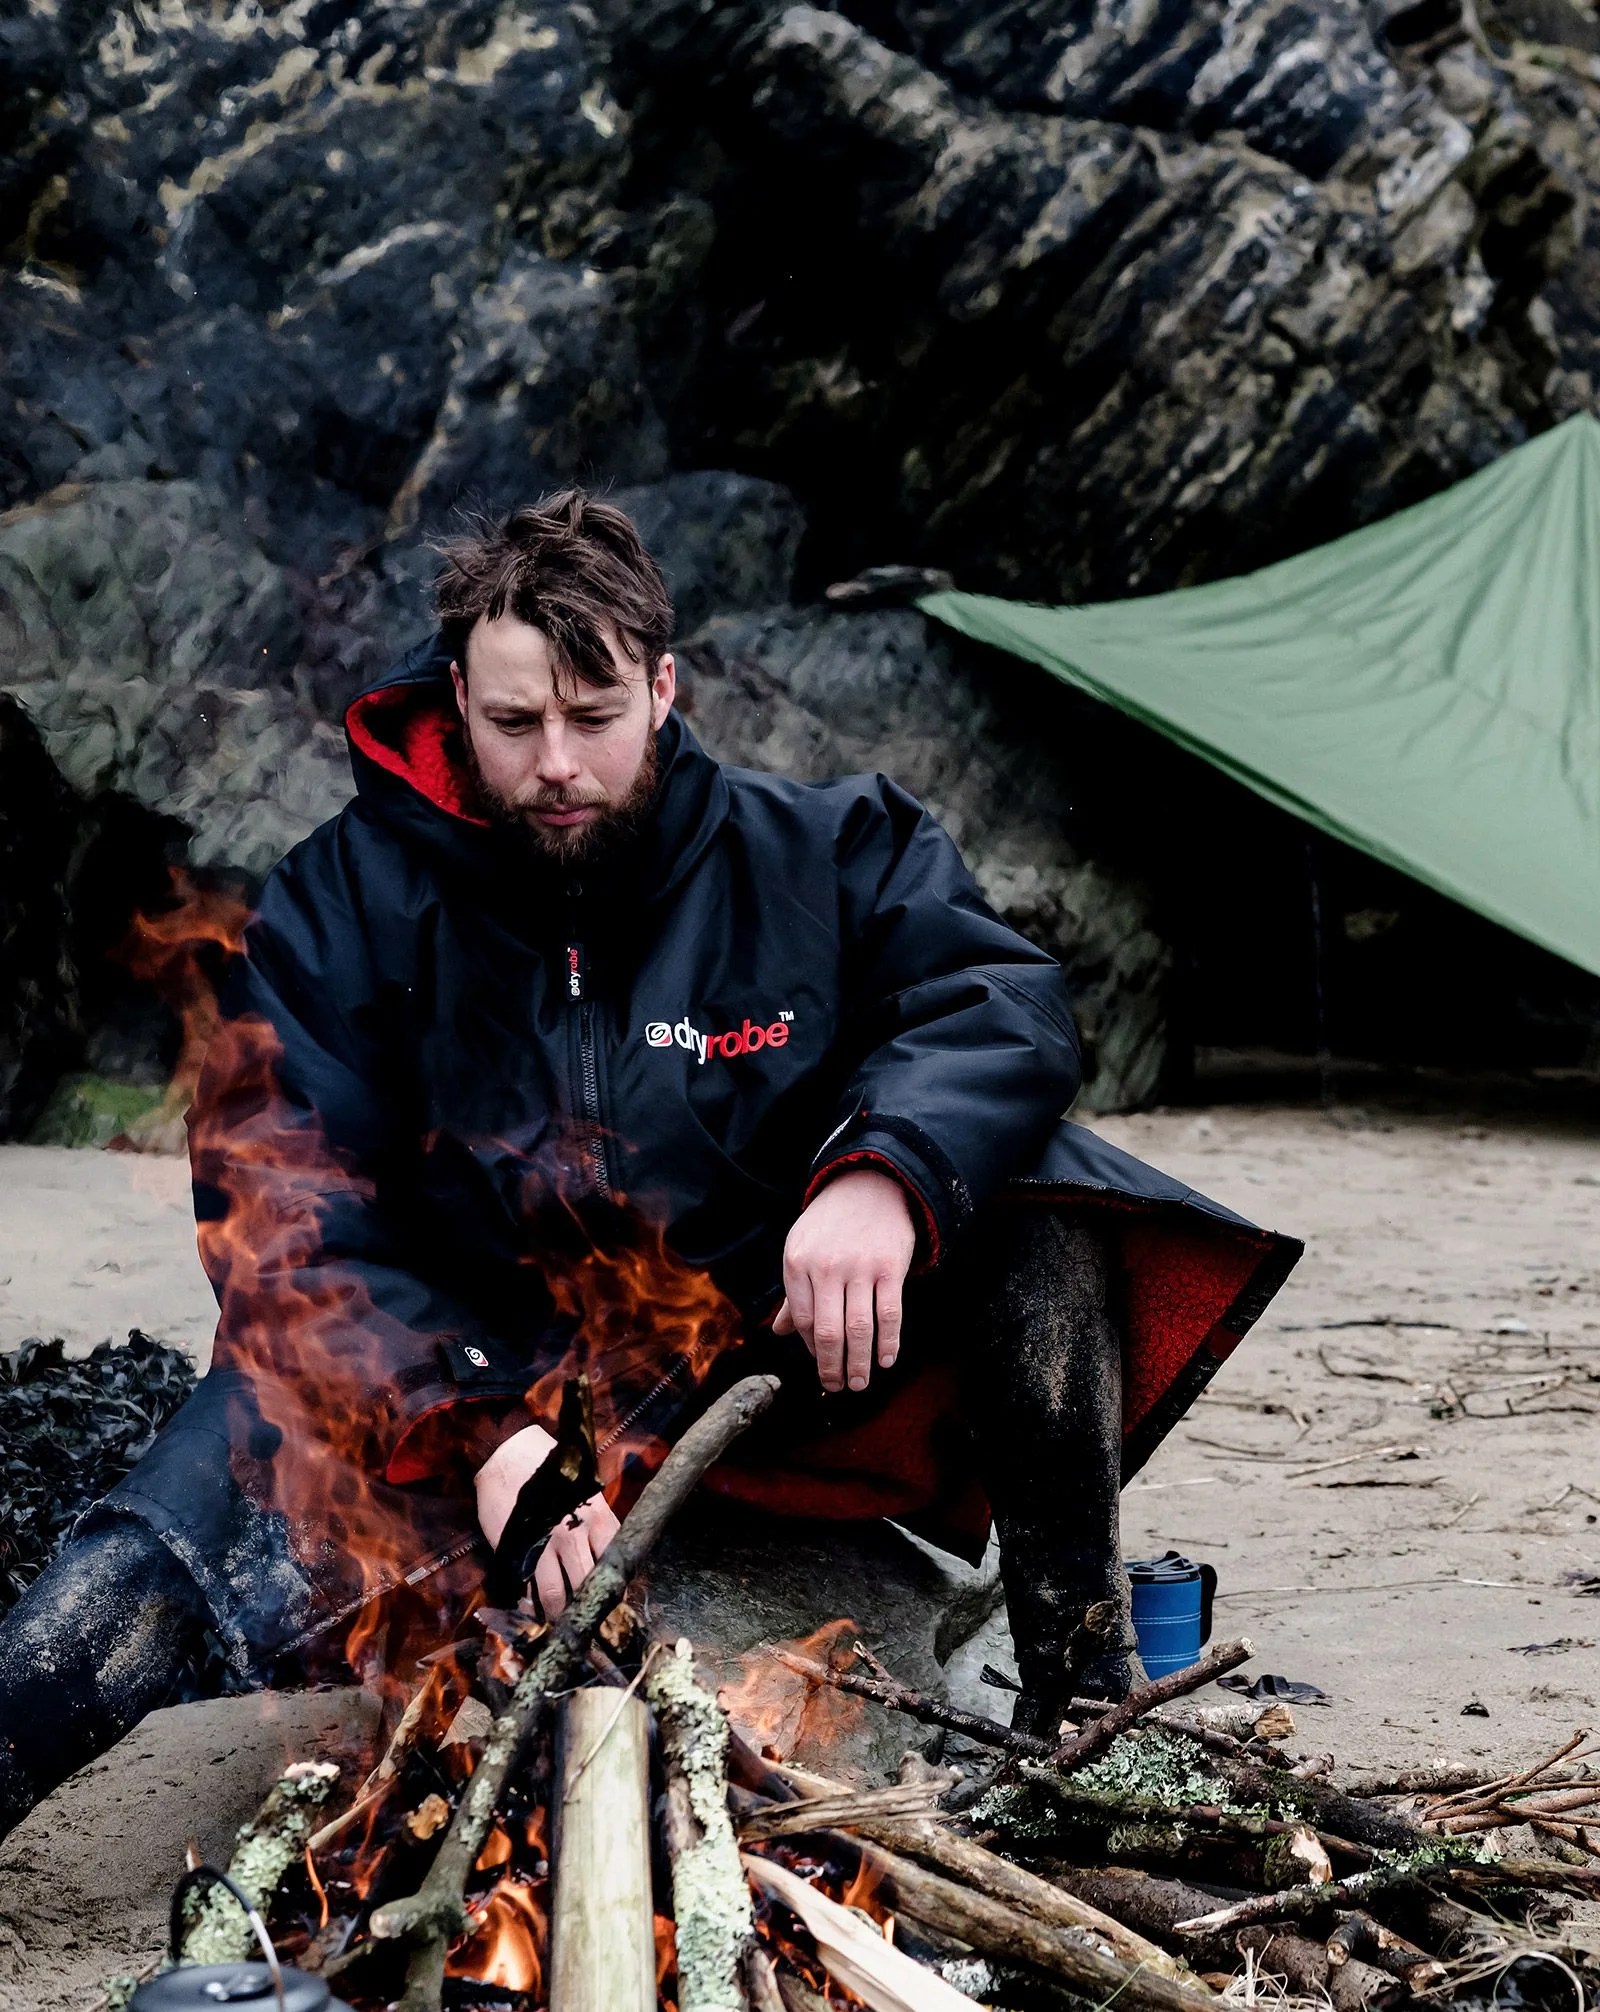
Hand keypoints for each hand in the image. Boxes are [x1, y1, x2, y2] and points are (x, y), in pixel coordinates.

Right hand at [474, 1423, 621, 1619]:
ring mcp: (547, 1546)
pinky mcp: (519, 1552)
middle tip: (586, 1622)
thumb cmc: (549, 1468)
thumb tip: (607, 1553)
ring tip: (559, 1624)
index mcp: (599, 1517)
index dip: (614, 1587)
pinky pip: (529, 1589)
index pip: (616, 1562)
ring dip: (559, 1615)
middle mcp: (576, 1534)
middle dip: (588, 1607)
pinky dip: (533, 1606)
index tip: (611, 1600)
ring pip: (558, 1596)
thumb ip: (597, 1521)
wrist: (508, 1455)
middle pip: (588, 1585)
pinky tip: (535, 1613)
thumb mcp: (584, 1491)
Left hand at [772, 1168, 915, 1393]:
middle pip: (828, 1331)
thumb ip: (794, 1293)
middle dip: (832, 1366)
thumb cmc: (831, 1224)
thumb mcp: (801, 1249)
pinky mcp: (890, 1267)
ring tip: (860, 1383)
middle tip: (839, 1386)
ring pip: (859, 1327)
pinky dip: (888, 1342)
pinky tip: (885, 1360)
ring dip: (860, 1362)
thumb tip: (781, 1333)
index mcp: (797, 1263)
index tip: (822, 1363)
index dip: (812, 1348)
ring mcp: (859, 1267)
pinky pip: (889, 1313)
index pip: (803, 1320)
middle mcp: (826, 1267)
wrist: (870, 1185)